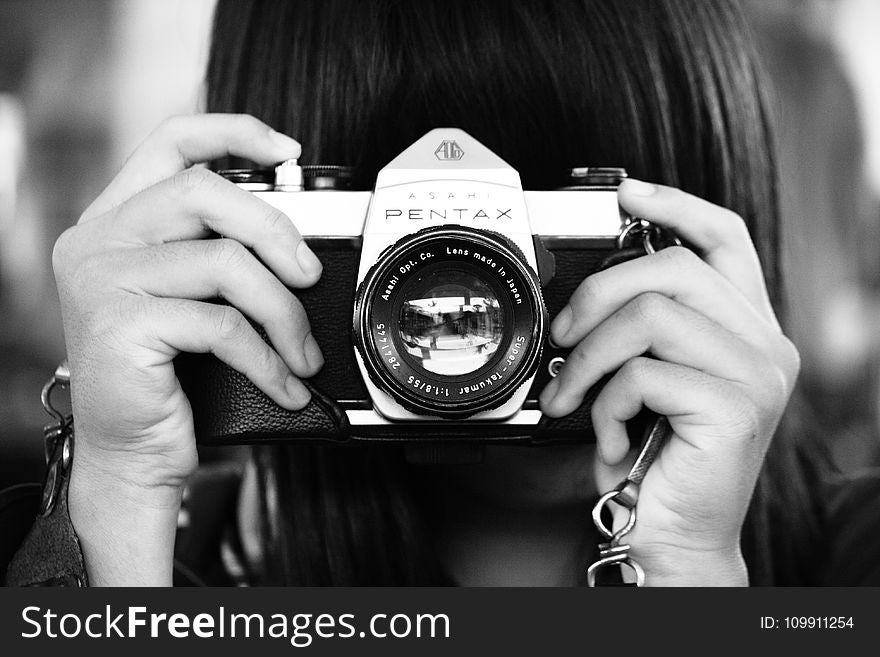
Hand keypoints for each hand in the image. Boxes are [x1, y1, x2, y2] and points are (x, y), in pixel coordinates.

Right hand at [52, 114, 321, 582]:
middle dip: (276, 232)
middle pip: (205, 193)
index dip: (234, 133)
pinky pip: (222, 325)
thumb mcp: (188, 298)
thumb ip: (215, 251)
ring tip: (302, 352)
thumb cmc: (167, 376)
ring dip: (283, 313)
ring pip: (224, 263)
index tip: (288, 151)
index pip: (171, 143)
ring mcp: (103, 281)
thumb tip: (292, 236)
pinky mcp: (120, 326)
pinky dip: (267, 358)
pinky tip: (284, 383)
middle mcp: (100, 240)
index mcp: (117, 221)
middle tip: (309, 276)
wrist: (129, 451)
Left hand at [539, 179, 799, 584]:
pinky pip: (642, 373)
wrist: (675, 534)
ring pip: (650, 316)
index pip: (725, 239)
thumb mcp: (648, 379)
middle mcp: (764, 344)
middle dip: (598, 293)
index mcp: (745, 328)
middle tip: (563, 335)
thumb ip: (640, 329)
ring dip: (589, 358)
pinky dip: (605, 404)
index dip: (676, 205)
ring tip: (571, 396)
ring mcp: (757, 375)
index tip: (625, 194)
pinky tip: (609, 435)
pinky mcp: (736, 408)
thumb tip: (583, 292)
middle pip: (674, 267)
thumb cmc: (656, 457)